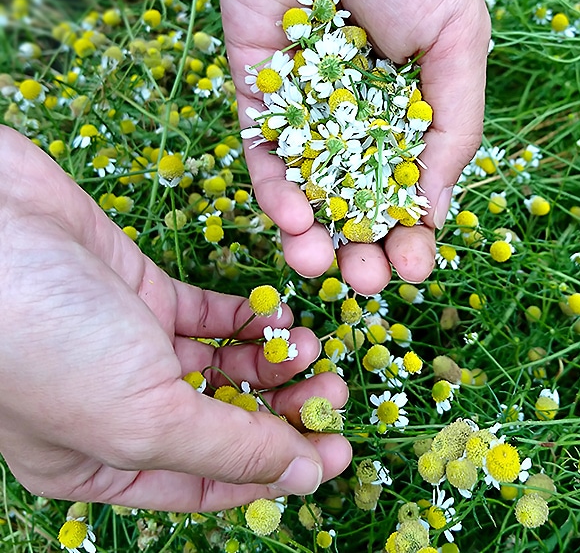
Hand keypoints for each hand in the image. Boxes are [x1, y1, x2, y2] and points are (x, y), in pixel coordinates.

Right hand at [0, 127, 350, 511]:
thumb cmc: (48, 343)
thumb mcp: (141, 415)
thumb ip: (229, 448)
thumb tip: (304, 477)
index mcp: (106, 462)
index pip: (211, 480)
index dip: (277, 470)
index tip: (337, 452)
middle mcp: (124, 406)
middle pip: (226, 419)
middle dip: (284, 410)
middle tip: (334, 392)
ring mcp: (137, 346)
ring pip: (225, 367)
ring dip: (274, 361)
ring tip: (312, 348)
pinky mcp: (148, 292)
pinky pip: (213, 315)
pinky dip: (250, 319)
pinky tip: (282, 318)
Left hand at [217, 0, 489, 295]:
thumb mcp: (458, 34)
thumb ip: (452, 124)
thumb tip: (435, 210)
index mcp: (413, 100)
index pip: (411, 184)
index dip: (412, 231)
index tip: (414, 266)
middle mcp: (356, 108)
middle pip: (355, 195)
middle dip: (361, 244)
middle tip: (367, 283)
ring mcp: (304, 98)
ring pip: (305, 184)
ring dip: (311, 232)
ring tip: (321, 265)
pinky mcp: (256, 80)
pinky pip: (261, 146)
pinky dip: (272, 186)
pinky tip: (289, 216)